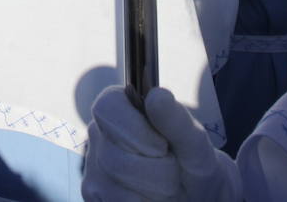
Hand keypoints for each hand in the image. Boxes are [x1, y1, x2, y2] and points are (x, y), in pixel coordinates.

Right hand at [83, 86, 239, 201]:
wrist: (194, 194)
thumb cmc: (192, 161)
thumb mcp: (194, 143)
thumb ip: (177, 120)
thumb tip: (157, 95)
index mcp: (118, 107)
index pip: (107, 106)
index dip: (135, 129)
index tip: (162, 146)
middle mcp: (99, 134)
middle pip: (114, 156)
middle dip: (155, 170)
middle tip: (172, 168)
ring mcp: (92, 166)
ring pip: (114, 186)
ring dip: (152, 191)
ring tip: (165, 185)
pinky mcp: (93, 194)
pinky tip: (150, 197)